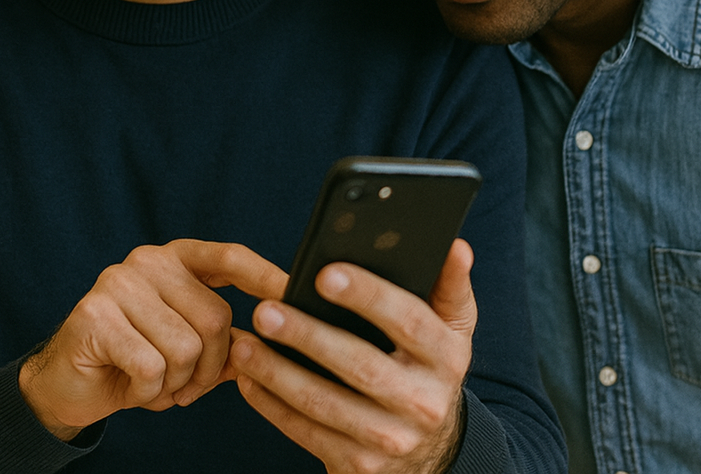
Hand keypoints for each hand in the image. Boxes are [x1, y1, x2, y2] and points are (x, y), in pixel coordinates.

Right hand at [18, 239, 287, 439]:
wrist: (68, 385)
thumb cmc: (135, 363)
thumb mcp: (188, 351)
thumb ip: (229, 341)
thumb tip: (283, 337)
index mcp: (176, 260)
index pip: (229, 257)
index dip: (265, 276)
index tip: (297, 294)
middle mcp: (148, 261)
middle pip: (215, 319)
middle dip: (208, 369)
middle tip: (185, 386)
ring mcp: (118, 283)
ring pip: (185, 348)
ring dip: (176, 384)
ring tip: (155, 384)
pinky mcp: (94, 314)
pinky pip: (152, 367)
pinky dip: (149, 393)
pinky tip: (132, 387)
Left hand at [231, 238, 476, 473]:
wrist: (430, 450)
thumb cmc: (428, 370)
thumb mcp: (451, 331)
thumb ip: (450, 287)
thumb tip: (455, 247)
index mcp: (446, 358)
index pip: (408, 320)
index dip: (368, 296)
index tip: (325, 273)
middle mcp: (423, 402)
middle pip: (361, 365)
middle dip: (308, 336)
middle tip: (266, 309)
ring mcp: (391, 439)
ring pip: (326, 404)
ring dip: (278, 373)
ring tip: (245, 343)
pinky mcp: (360, 466)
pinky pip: (308, 433)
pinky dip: (273, 406)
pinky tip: (248, 379)